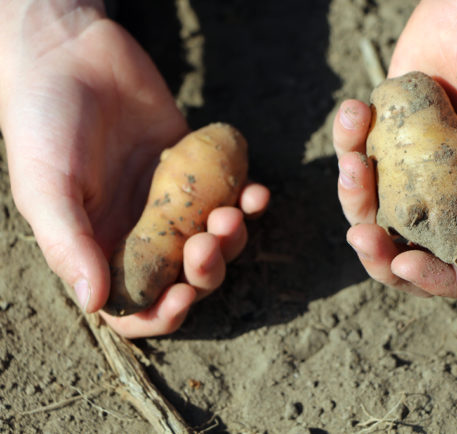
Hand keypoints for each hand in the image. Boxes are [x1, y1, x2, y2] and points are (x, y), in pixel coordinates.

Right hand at [0, 2, 268, 336]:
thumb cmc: (44, 123)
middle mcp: (138, 231)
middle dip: (207, 272)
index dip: (162, 315)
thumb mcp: (46, 187)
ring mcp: (170, 201)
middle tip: (209, 241)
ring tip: (233, 213)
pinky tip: (255, 192)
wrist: (71, 55)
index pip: (135, 306)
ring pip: (215, 241)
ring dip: (233, 239)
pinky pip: (231, 195)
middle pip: (186, 277)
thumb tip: (94, 304)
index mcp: (100, 249)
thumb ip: (69, 245)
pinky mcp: (194, 168)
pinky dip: (249, 201)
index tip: (184, 298)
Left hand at [334, 0, 456, 301]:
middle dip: (380, 258)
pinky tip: (355, 112)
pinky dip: (347, 146)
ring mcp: (419, 183)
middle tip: (360, 238)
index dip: (441, 282)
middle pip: (415, 259)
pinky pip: (359, 168)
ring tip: (353, 163)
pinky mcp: (389, 153)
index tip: (407, 260)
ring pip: (377, 220)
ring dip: (354, 201)